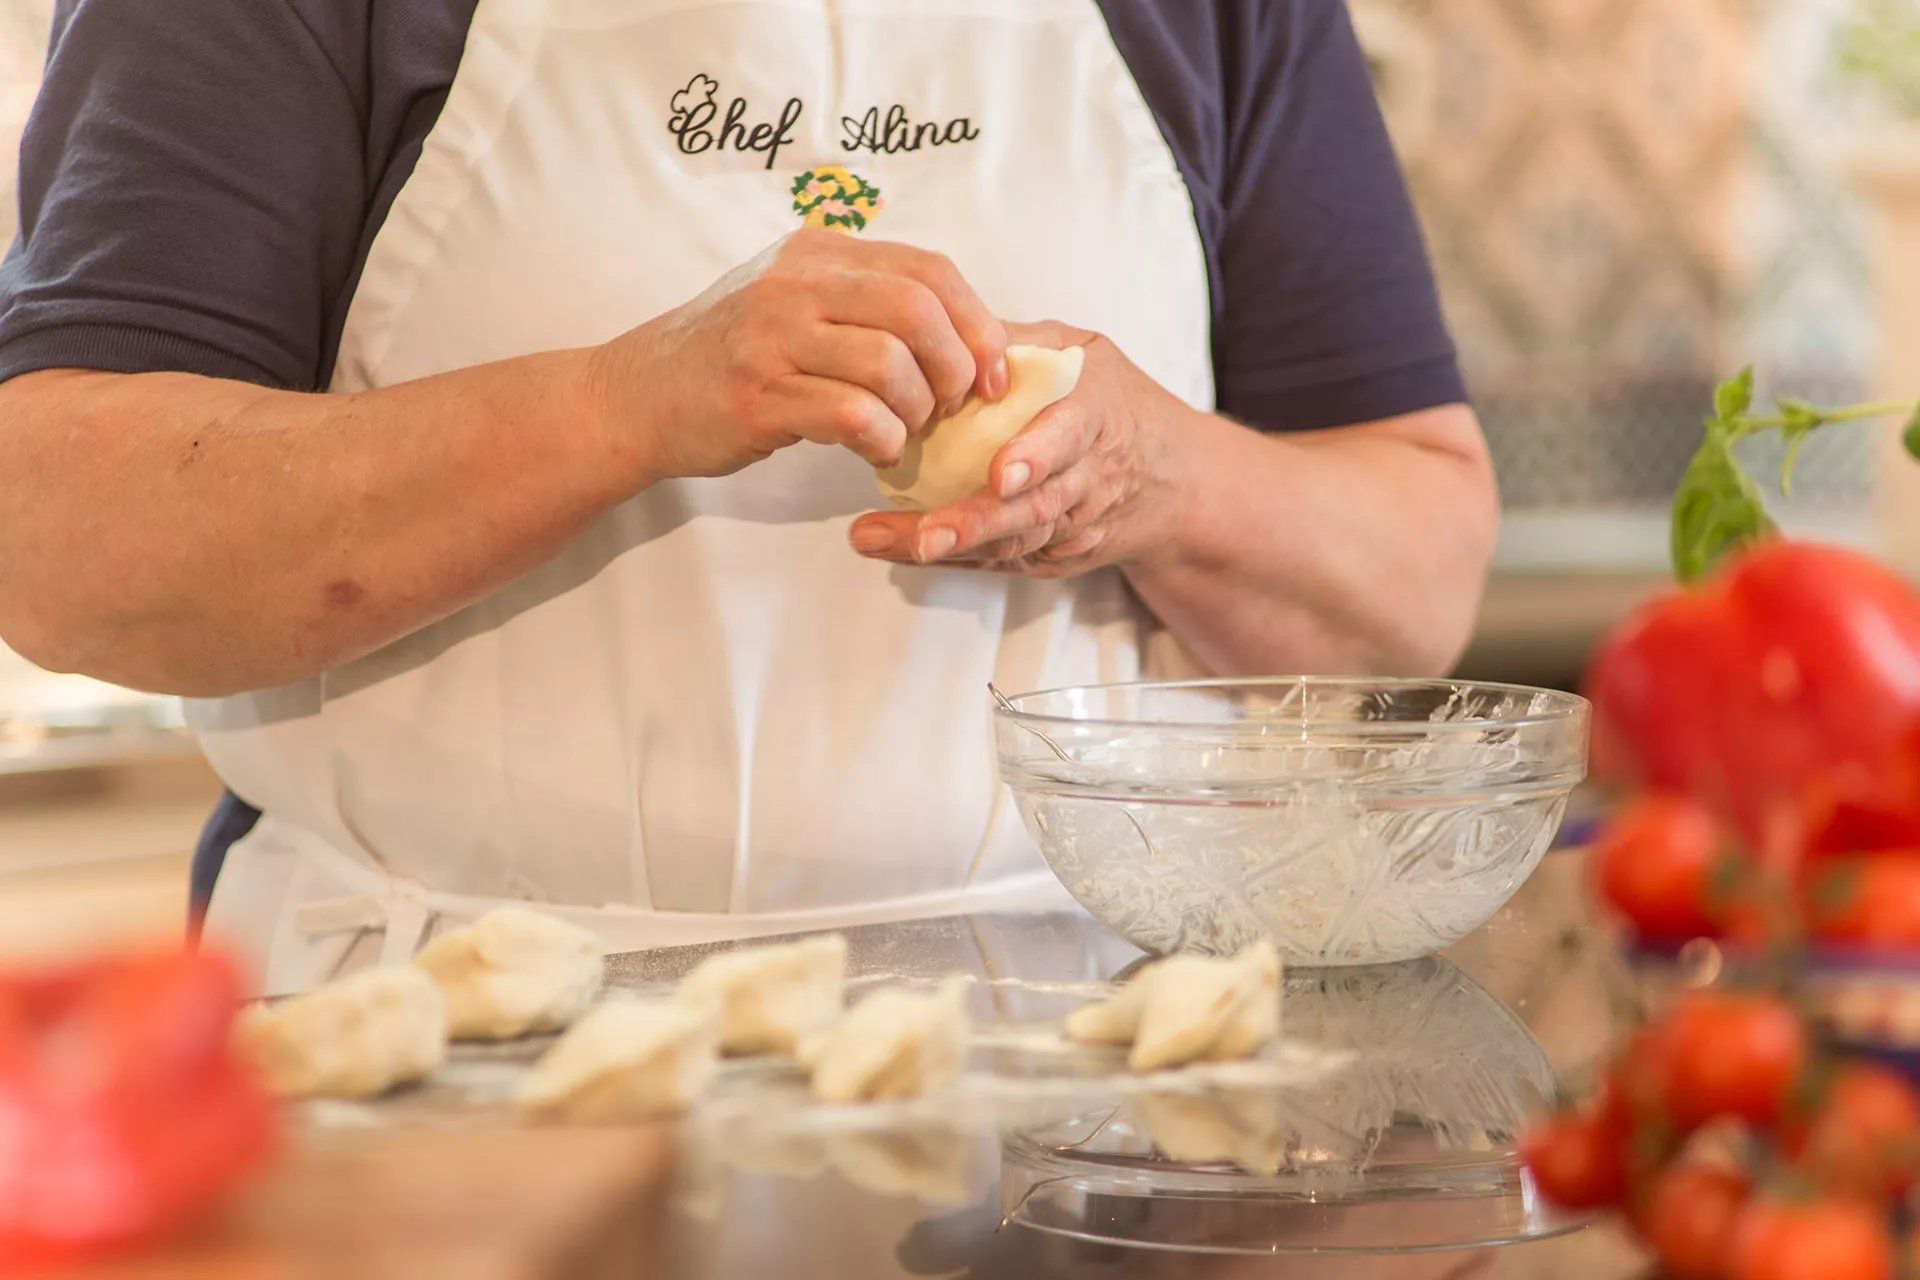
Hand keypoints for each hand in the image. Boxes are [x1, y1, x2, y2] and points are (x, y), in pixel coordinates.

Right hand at [588, 229, 1007, 480]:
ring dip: (917, 409)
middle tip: (955, 407)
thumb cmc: (731, 359)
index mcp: (816, 254)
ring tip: (907, 431)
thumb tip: (967, 335)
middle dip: (956, 366)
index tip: (991, 373)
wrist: (635, 397)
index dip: (977, 322)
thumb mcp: (794, 304)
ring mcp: (770, 337)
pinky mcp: (755, 395)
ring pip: (889, 362)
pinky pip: (851, 414)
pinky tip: (877, 450)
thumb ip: (864, 303)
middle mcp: (794, 284)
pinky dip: (883, 439)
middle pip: (917, 307)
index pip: (927, 269)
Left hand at [848, 322, 1193, 577]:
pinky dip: (954, 560)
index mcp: (1096, 417)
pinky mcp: (1055, 557)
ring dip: (949, 547)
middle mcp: (1087, 479)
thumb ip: (1021, 341)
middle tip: (924, 536)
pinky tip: (899, 550)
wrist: (1173, 479)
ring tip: (888, 543)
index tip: (999, 474)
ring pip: (1013, 543)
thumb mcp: (1083, 354)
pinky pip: (1003, 562)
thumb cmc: (1114, 402)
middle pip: (1033, 508)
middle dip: (977, 523)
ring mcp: (1072, 525)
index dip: (1036, 457)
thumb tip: (944, 321)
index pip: (1069, 437)